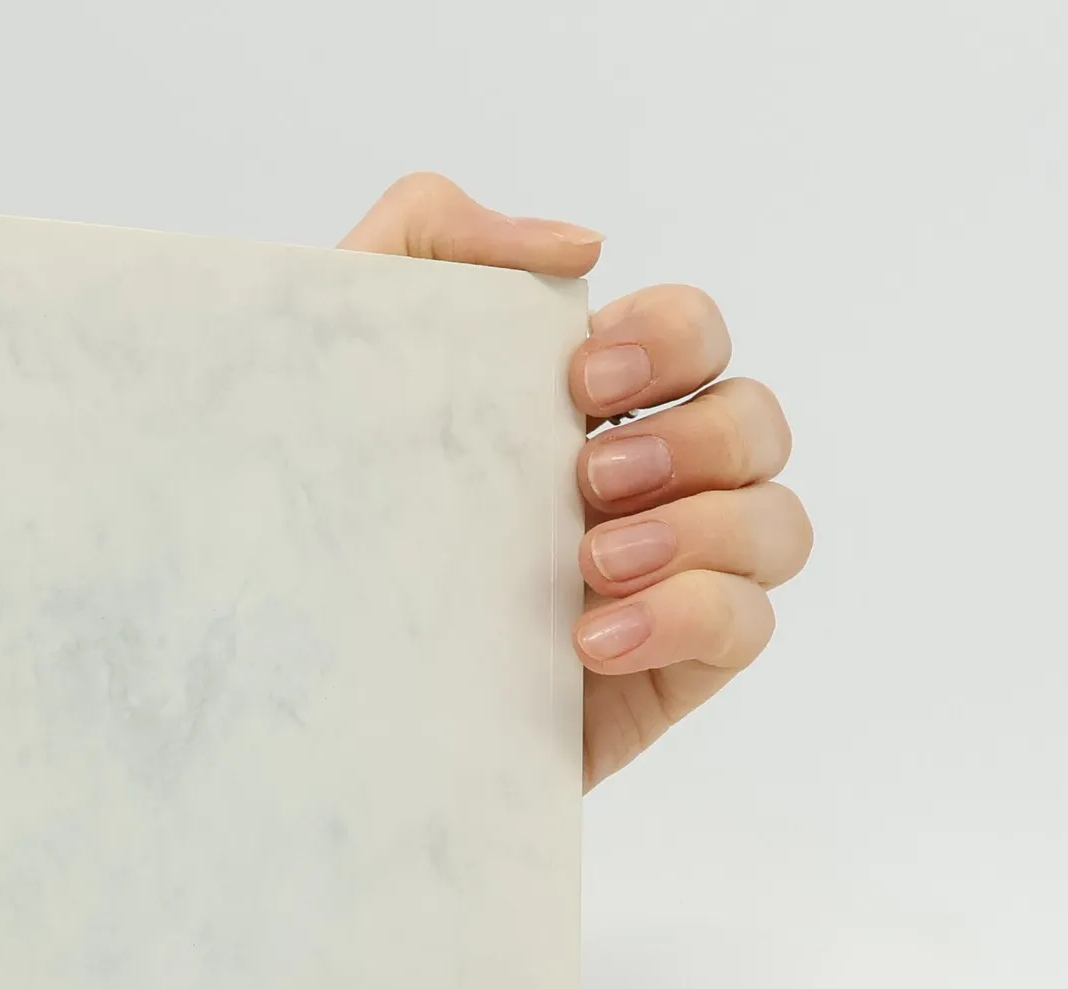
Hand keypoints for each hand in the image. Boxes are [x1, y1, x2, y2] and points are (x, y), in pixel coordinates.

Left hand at [339, 173, 811, 789]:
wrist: (290, 676)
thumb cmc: (311, 514)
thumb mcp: (335, 348)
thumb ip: (428, 234)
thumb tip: (583, 247)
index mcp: (582, 410)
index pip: (693, 336)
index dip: (673, 339)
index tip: (581, 380)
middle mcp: (640, 486)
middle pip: (754, 421)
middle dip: (692, 438)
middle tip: (585, 482)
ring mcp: (661, 581)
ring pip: (777, 524)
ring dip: (703, 529)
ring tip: (592, 567)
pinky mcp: (662, 674)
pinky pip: (749, 626)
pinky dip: (692, 615)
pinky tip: (591, 640)